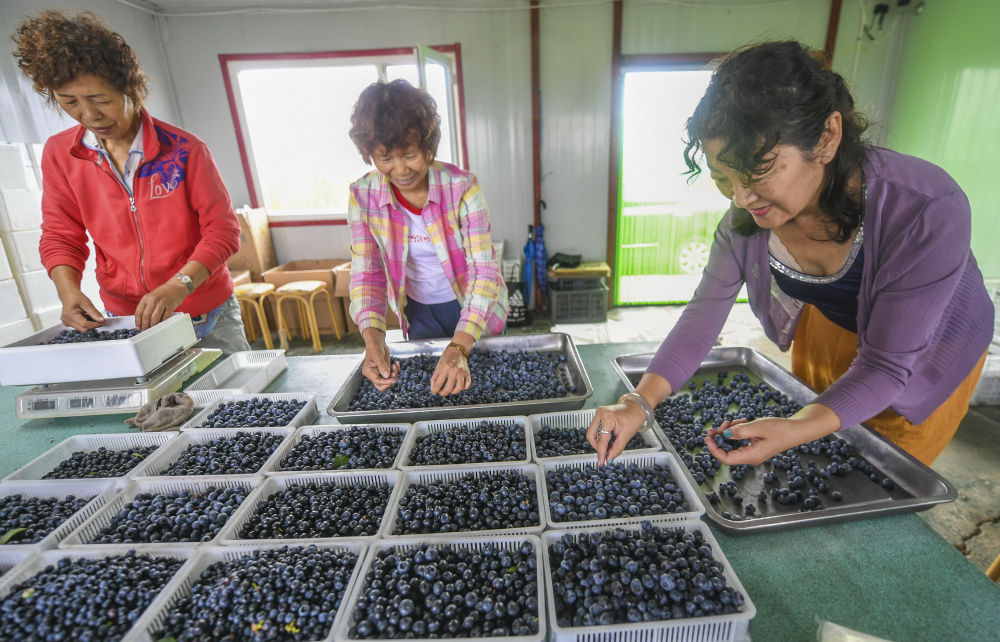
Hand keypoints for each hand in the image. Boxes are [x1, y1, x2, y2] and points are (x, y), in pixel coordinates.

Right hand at [58, 289, 105, 331]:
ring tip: (89, 314)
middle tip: (99, 319)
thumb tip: (101, 320)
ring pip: (82, 328)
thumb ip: (94, 313)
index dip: (96, 324)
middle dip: (93, 325)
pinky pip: (80, 326)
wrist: (68, 294)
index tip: (103, 322)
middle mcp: (67, 321)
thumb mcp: (87, 303)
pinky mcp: (69, 323)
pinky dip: (85, 322)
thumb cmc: (75, 296)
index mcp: (70, 315)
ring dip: (89, 323)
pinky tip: (85, 316)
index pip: (85, 325)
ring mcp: (67, 323)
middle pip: (84, 328)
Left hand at [134, 279, 188, 329]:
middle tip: (145, 329)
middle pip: (146, 316)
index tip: (138, 327)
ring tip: (152, 327)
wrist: (176, 287)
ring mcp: (162, 303)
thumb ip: (147, 306)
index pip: (139, 312)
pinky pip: (164, 317)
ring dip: (153, 325)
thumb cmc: (164, 293)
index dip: (138, 321)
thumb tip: (143, 319)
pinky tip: (160, 322)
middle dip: (145, 325)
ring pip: (154, 318)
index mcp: (146, 298)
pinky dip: (162, 321)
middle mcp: (153, 300)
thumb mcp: (152, 297)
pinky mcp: (170, 306)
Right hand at [361, 336, 398, 390]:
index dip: (387, 381)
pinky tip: (396, 363)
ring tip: (395, 365)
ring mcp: (379, 372)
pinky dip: (395, 370)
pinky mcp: (384, 370)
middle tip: (395, 373)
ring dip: (394, 374)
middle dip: (390, 380)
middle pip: (382, 385)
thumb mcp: (378, 356)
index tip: (394, 379)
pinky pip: (391, 374)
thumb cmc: (374, 347)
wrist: (376, 341)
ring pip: (388, 380)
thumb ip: (382, 366)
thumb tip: (387, 376)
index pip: (378, 382)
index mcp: (368, 372)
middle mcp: (373, 374)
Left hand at [430, 346, 470, 395]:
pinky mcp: (467, 373)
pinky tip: (458, 386)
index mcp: (445, 368)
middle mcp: (454, 370)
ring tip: (450, 390)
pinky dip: (463, 388)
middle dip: (443, 393)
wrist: (457, 350)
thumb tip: (433, 390)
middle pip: (448, 388)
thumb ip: (435, 378)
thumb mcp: (438, 366)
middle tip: (441, 393)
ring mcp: (462, 372)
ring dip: (454, 392)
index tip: (434, 392)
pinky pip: (467, 385)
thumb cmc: (446, 358)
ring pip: (459, 388)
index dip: (435, 390)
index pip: (438, 383)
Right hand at [586, 400, 645, 465]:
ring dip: (599, 442)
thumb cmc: (634, 418)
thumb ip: (616, 448)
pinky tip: (608, 441)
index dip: (601, 452)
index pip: (602, 440)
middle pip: (591, 436)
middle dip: (597, 447)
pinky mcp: (599, 414)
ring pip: (592, 433)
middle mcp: (600, 414)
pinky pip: (595, 429)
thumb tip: (608, 458)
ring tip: (608, 446)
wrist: (637, 407)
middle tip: (605, 454)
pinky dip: (600, 436)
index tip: (601, 462)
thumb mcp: (626, 435)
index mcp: (607, 418)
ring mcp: (598, 413)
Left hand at [704, 410, 836, 465]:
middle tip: (721, 424)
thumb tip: (724, 435)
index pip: (726, 459)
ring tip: (735, 420)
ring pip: (733, 444)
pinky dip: (738, 431)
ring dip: (730, 431)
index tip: (708, 437)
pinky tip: (742, 422)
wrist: (797, 430)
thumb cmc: (781, 429)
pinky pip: (740, 441)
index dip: (714, 449)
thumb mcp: (759, 427)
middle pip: (727, 451)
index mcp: (752, 456)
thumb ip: (741, 431)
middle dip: (721, 437)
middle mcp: (751, 457)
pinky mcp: (755, 446)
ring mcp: (753, 452)